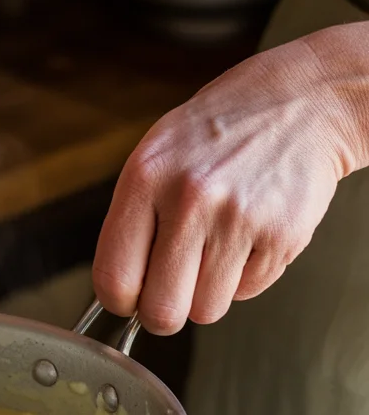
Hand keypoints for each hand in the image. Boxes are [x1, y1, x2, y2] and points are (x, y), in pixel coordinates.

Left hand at [92, 31, 364, 334]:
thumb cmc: (217, 135)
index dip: (121, 301)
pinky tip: (248, 236)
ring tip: (216, 249)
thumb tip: (119, 291)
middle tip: (172, 292)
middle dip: (164, 313)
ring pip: (207, 310)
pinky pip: (249, 292)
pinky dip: (245, 275)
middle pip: (162, 311)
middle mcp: (190, 198)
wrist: (299, 102)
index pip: (114, 278)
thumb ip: (131, 222)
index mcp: (145, 178)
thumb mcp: (154, 157)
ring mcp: (239, 218)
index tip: (130, 298)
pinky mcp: (282, 235)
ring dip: (208, 292)